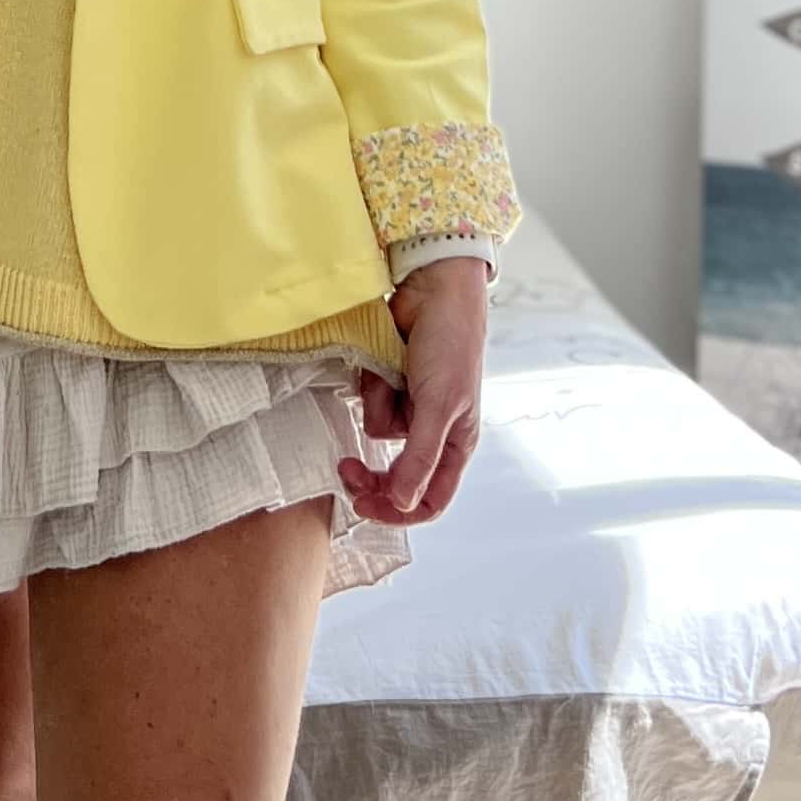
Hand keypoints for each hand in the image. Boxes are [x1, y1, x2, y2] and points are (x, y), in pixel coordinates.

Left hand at [337, 255, 487, 524]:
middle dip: (371, 474)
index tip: (365, 505)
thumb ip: (420, 456)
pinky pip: (367, 399)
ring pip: (376, 429)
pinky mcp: (386, 383)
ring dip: (378, 402)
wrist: (433, 288)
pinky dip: (371, 383)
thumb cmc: (450, 344)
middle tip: (345, 468)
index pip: (429, 500)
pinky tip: (383, 362)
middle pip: (395, 475)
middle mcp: (431, 431)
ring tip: (391, 374)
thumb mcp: (440, 405)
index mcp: (455, 444)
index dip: (398, 511)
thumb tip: (404, 504)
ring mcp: (407, 405)